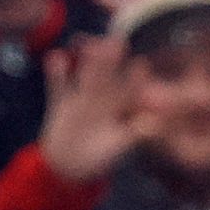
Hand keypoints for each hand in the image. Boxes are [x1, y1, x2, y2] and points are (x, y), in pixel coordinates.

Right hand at [35, 34, 140, 185]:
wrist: (69, 167)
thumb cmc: (99, 159)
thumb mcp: (118, 148)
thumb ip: (136, 134)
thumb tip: (154, 124)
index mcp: (119, 108)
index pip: (130, 90)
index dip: (135, 78)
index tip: (141, 64)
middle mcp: (102, 97)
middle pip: (108, 75)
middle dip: (111, 60)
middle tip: (117, 42)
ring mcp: (81, 97)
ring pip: (85, 75)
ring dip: (86, 62)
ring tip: (88, 45)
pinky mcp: (61, 101)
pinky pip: (58, 85)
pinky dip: (56, 72)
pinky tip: (55, 57)